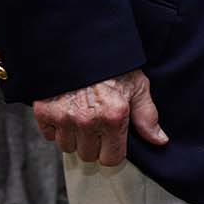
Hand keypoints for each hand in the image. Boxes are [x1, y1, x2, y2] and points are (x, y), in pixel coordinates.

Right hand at [33, 69, 167, 165]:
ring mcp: (64, 117)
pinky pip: (49, 135)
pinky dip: (57, 128)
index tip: (113, 142)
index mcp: (113, 116)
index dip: (114, 151)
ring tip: (82, 116)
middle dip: (94, 144)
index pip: (111, 159)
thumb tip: (159, 140)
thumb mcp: (137, 86)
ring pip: (68, 147)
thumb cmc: (112, 66)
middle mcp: (87, 121)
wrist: (80, 45)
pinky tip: (67, 111)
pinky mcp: (44, 112)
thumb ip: (147, 116)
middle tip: (97, 124)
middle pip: (88, 155)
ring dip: (75, 137)